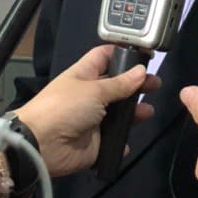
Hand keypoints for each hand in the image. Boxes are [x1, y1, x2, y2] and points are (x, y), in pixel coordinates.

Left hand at [15, 45, 156, 176]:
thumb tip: (141, 71)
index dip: (123, 53)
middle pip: (117, 85)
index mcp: (84, 75)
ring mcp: (93, 119)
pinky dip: (122, 141)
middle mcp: (90, 95)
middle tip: (156, 84)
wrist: (42, 144)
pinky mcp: (96, 142)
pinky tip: (128, 139)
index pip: (105, 56)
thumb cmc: (65, 107)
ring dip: (135, 112)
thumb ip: (120, 83)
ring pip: (120, 113)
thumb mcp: (94, 90)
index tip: (144, 54)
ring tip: (148, 111)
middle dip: (136, 84)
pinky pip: (114, 140)